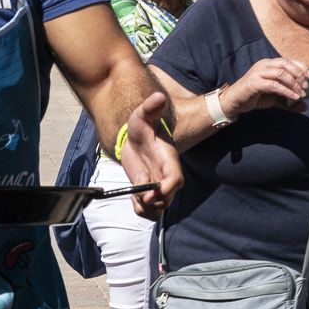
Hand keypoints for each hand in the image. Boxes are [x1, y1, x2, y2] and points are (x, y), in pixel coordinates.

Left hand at [118, 90, 181, 217]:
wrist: (134, 138)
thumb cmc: (142, 126)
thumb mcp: (142, 115)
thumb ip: (150, 108)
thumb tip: (158, 97)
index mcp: (169, 161)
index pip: (176, 180)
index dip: (167, 189)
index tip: (151, 191)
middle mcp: (166, 176)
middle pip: (167, 200)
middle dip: (152, 202)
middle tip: (138, 193)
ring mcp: (157, 186)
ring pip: (158, 210)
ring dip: (145, 209)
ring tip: (134, 196)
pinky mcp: (147, 192)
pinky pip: (147, 211)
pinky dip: (139, 209)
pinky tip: (132, 196)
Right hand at [224, 55, 308, 114]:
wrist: (235, 101)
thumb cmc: (254, 96)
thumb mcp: (275, 98)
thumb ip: (289, 101)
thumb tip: (305, 106)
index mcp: (269, 64)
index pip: (288, 60)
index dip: (301, 66)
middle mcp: (264, 65)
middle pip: (286, 64)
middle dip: (299, 74)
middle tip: (307, 85)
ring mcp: (258, 72)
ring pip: (281, 73)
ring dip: (294, 83)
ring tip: (301, 93)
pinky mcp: (255, 83)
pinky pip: (274, 85)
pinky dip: (286, 91)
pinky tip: (293, 97)